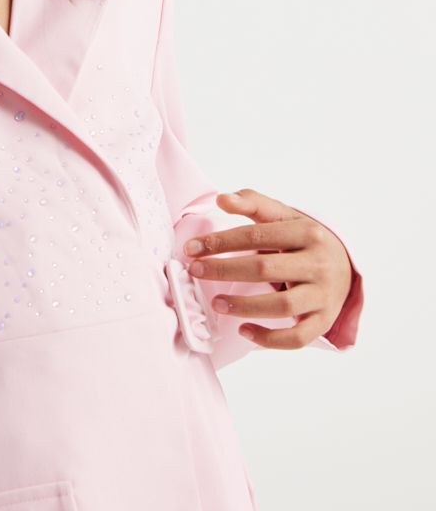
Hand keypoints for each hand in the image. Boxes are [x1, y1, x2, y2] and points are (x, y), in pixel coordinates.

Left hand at [184, 187, 353, 348]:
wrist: (345, 264)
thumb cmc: (304, 239)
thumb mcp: (284, 216)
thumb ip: (253, 203)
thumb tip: (222, 199)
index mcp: (307, 232)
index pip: (257, 235)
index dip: (221, 242)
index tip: (192, 249)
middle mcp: (318, 263)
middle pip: (265, 268)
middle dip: (225, 270)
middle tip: (196, 271)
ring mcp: (323, 295)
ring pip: (283, 307)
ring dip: (244, 306)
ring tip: (216, 303)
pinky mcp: (324, 321)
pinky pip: (297, 337)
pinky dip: (270, 339)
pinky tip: (245, 331)